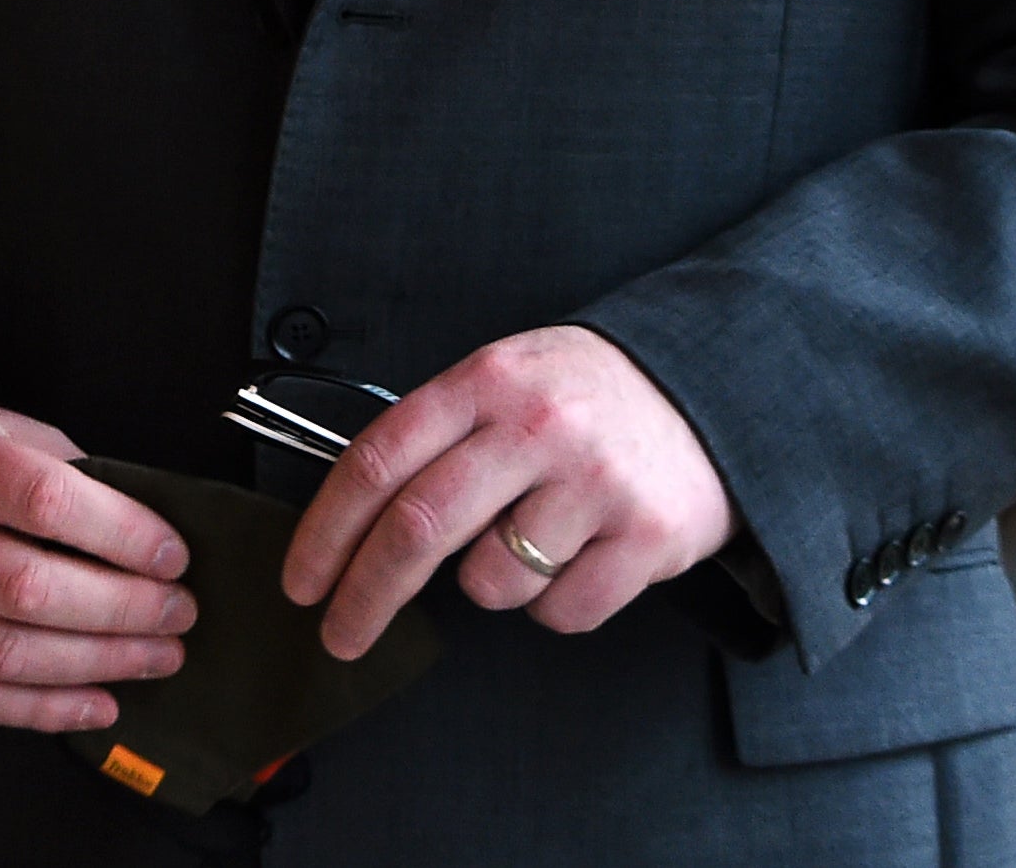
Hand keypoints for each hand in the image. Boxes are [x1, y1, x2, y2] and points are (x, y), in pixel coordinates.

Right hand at [0, 400, 194, 730]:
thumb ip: (65, 474)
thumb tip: (149, 540)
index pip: (42, 500)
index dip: (120, 534)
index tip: (173, 557)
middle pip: (25, 587)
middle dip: (121, 610)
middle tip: (178, 615)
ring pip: (1, 653)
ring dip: (95, 665)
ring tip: (155, 659)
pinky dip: (43, 709)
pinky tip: (98, 703)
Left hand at [280, 325, 735, 659]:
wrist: (712, 391)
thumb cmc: (588, 396)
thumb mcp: (506, 380)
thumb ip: (439, 434)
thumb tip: (354, 520)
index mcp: (487, 381)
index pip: (379, 460)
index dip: (327, 530)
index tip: (303, 581)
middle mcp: (536, 426)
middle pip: (418, 527)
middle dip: (366, 596)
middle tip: (341, 635)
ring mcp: (593, 481)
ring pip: (491, 582)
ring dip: (493, 582)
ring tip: (535, 537)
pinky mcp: (644, 536)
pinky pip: (561, 612)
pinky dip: (556, 602)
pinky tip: (582, 554)